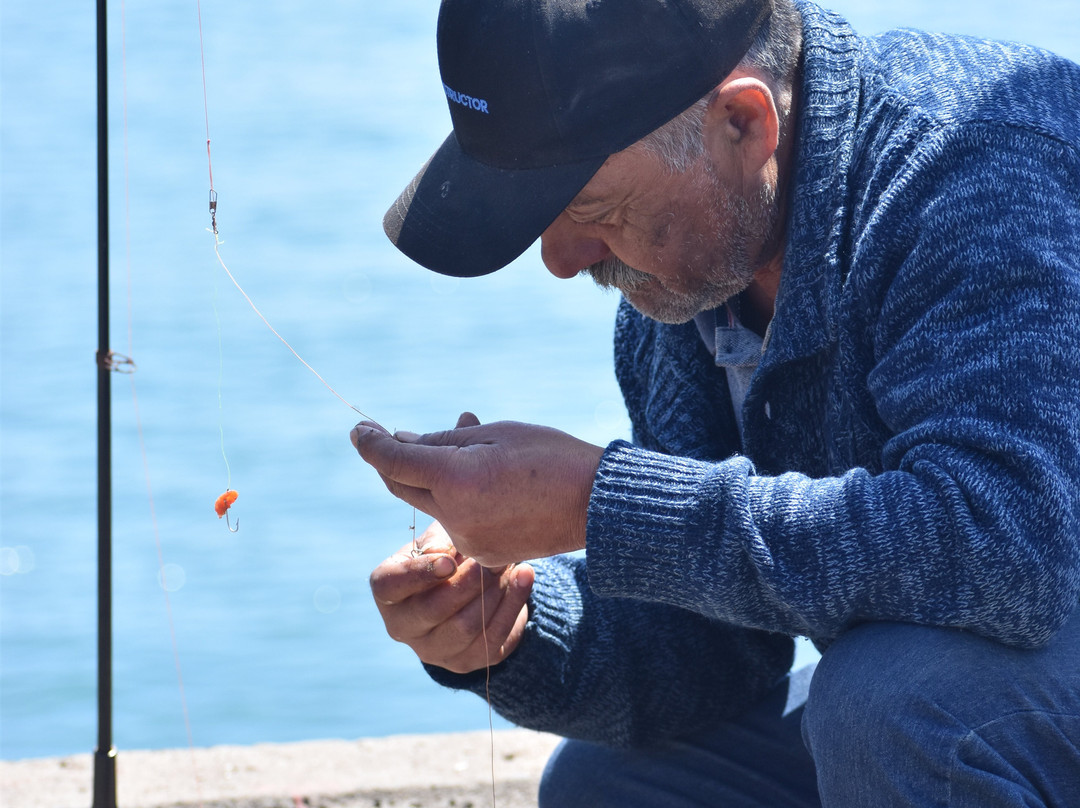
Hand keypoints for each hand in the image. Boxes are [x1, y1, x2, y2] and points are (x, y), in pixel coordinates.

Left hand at [351, 412, 603, 566]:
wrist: (598, 505)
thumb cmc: (550, 457)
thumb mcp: (495, 434)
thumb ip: (443, 440)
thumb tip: (402, 440)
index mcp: (455, 477)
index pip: (393, 460)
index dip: (371, 443)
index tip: (360, 430)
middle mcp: (454, 515)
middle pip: (402, 487)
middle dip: (392, 462)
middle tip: (386, 437)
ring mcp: (468, 540)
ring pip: (429, 505)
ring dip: (431, 481)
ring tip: (462, 456)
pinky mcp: (483, 554)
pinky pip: (456, 524)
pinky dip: (457, 501)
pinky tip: (484, 484)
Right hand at [369, 521, 534, 673]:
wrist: (466, 590)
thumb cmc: (445, 556)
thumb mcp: (438, 540)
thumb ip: (439, 541)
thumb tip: (446, 554)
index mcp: (389, 593)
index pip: (392, 585)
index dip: (420, 573)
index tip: (449, 561)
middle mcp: (403, 627)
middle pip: (434, 609)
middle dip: (469, 581)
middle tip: (493, 559)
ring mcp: (433, 650)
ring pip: (467, 626)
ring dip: (493, 592)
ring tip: (510, 565)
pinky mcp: (466, 661)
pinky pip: (494, 636)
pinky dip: (514, 603)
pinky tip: (525, 577)